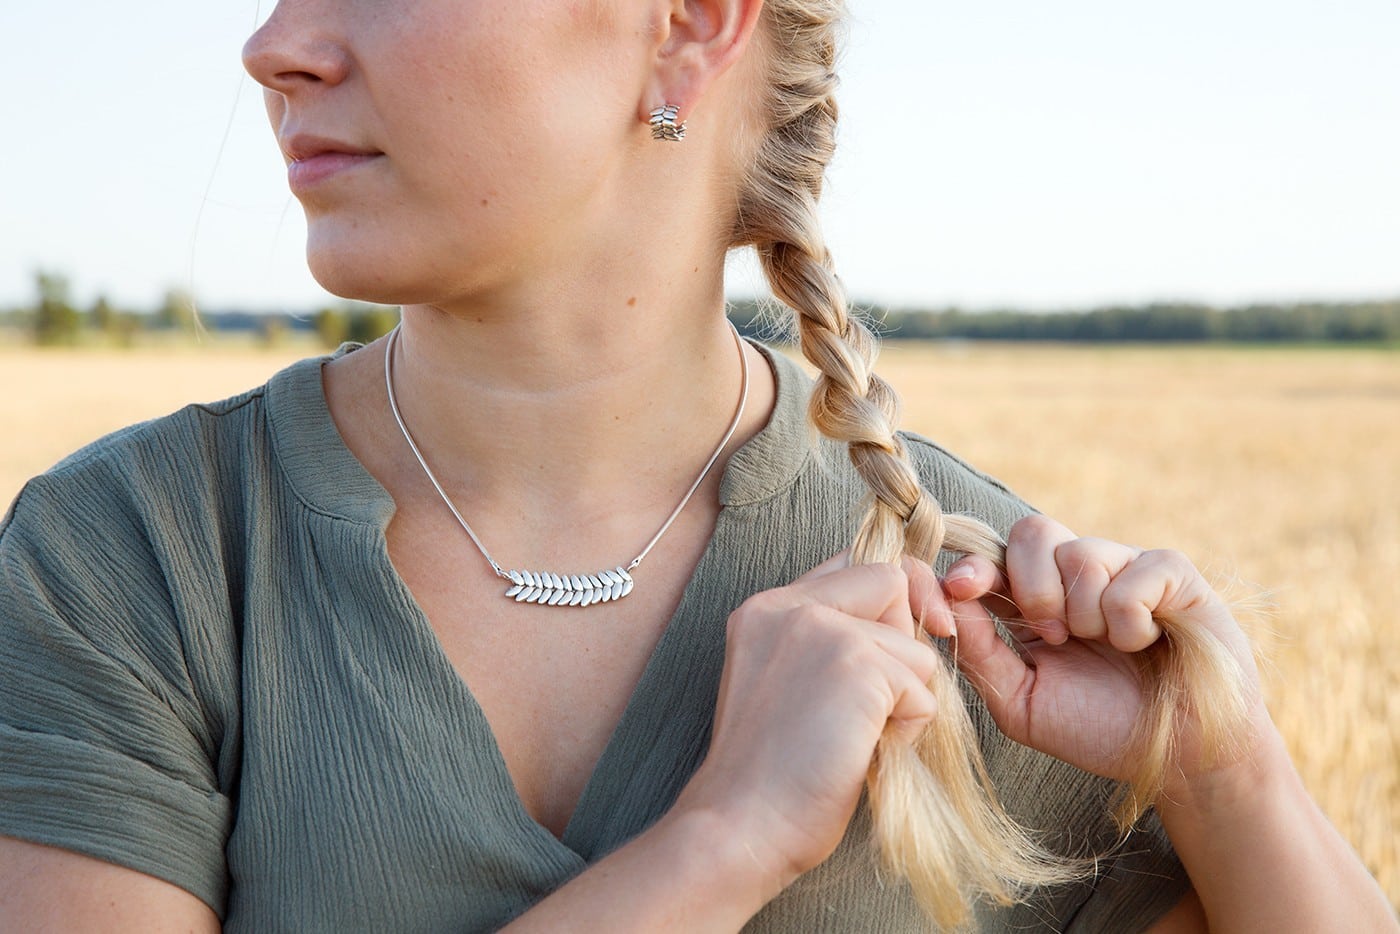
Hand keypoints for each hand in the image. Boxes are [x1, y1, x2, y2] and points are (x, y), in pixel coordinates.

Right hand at [673, 553, 949, 885]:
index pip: (851, 562)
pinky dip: (909, 726)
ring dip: (906, 697)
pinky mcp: (856, 664)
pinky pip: (923, 686)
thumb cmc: (772, 773)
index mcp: (767, 608)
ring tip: (857, 735)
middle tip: (871, 703)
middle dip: (904, 642)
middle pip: (892, 582)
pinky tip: (864, 751)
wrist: (741, 825)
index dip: (887, 596)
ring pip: (916, 645)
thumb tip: (908, 619)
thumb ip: (827, 640)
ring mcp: (822, 629)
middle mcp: (790, 606)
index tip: (900, 638)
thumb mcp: (786, 682)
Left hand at [944, 515, 1265, 798]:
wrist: (1178, 760)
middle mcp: (1075, 576)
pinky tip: (1145, 643)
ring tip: (1108, 647)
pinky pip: (1133, 573)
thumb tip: (944, 599)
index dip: (971, 565)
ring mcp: (1123, 568)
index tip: (960, 588)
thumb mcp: (1020, 702)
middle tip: (1051, 636)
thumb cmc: (1097, 729)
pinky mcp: (1171, 573)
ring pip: (1081, 552)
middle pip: (1031, 531)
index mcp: (1031, 601)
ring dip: (1086, 614)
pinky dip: (1131, 618)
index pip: (990, 557)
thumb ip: (979, 652)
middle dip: (1031, 585)